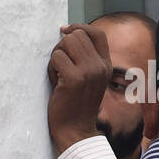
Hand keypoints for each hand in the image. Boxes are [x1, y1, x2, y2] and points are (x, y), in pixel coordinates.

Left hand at [47, 24, 110, 154]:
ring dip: (56, 56)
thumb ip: (85, 58)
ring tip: (58, 73)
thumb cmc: (76, 104)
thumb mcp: (90, 79)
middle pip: (77, 35)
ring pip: (66, 43)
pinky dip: (51, 68)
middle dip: (63, 46)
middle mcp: (101, 66)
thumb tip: (68, 32)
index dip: (80, 27)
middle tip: (60, 65)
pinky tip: (56, 82)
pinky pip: (56, 57)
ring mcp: (89, 72)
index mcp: (107, 65)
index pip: (97, 33)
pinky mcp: (74, 78)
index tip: (65, 30)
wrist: (75, 131)